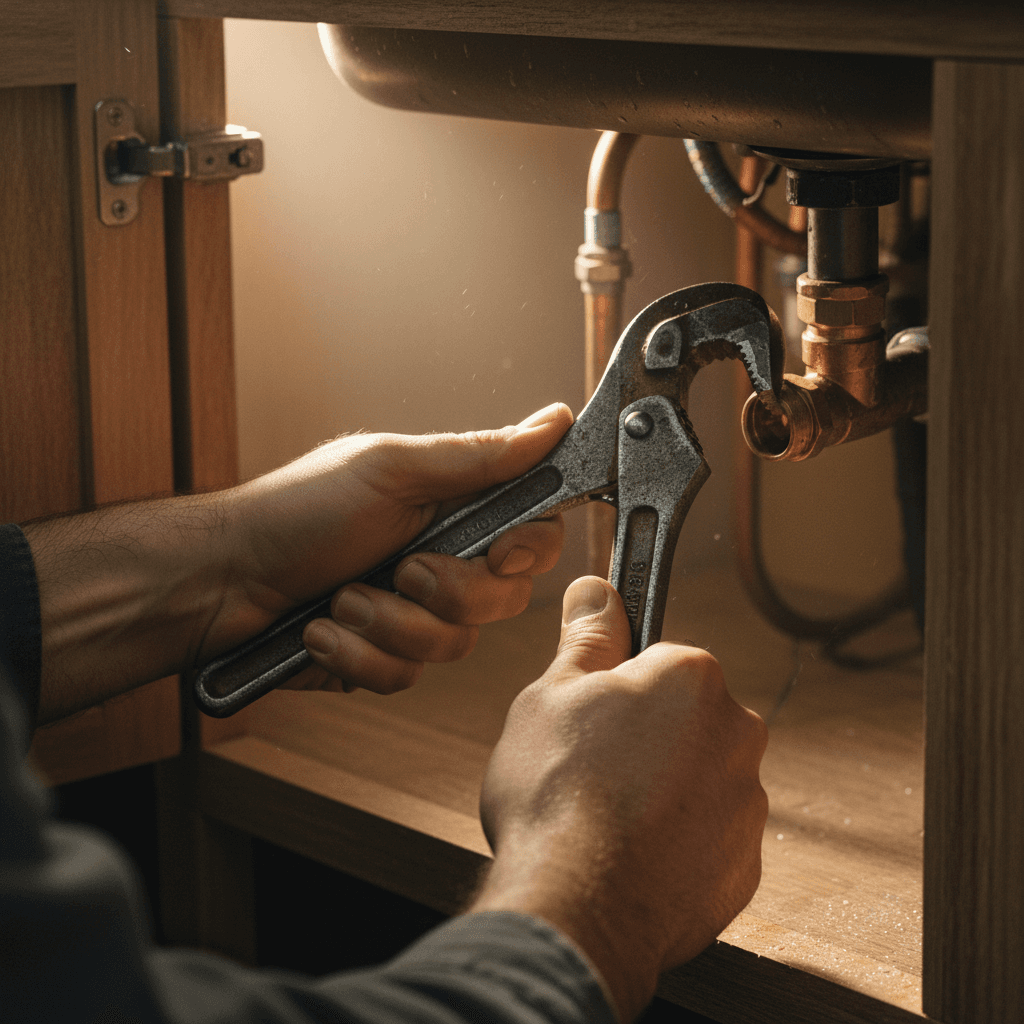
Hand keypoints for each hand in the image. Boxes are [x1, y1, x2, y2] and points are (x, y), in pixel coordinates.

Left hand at [209, 403, 572, 693]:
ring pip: (453, 646)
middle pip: (503, 600)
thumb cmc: (297, 513)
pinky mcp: (381, 659)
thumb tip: (552, 422)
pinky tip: (321, 631)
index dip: (527, 551)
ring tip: (340, 598)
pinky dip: (356, 654)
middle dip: (447, 591)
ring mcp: (411, 616)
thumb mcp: (392, 471)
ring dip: (387, 622)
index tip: (498, 552)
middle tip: (401, 568)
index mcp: (451, 510)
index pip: (533, 535)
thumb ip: (479, 457)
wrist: (221, 582)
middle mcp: (440, 563)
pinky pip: (403, 677)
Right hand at [471, 577, 767, 1022]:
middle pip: (682, 721)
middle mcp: (736, 734)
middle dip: (642, 738)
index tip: (589, 714)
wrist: (576, 910)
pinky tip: (625, 856)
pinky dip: (673, 845)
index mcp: (692, 678)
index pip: (658, 662)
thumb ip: (586, 637)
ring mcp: (745, 805)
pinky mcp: (741, 868)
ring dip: (659, 792)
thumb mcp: (551, 694)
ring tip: (600, 821)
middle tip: (586, 769)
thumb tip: (598, 590)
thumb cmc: (558, 795)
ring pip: (694, 780)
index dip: (613, 688)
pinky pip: (703, 839)